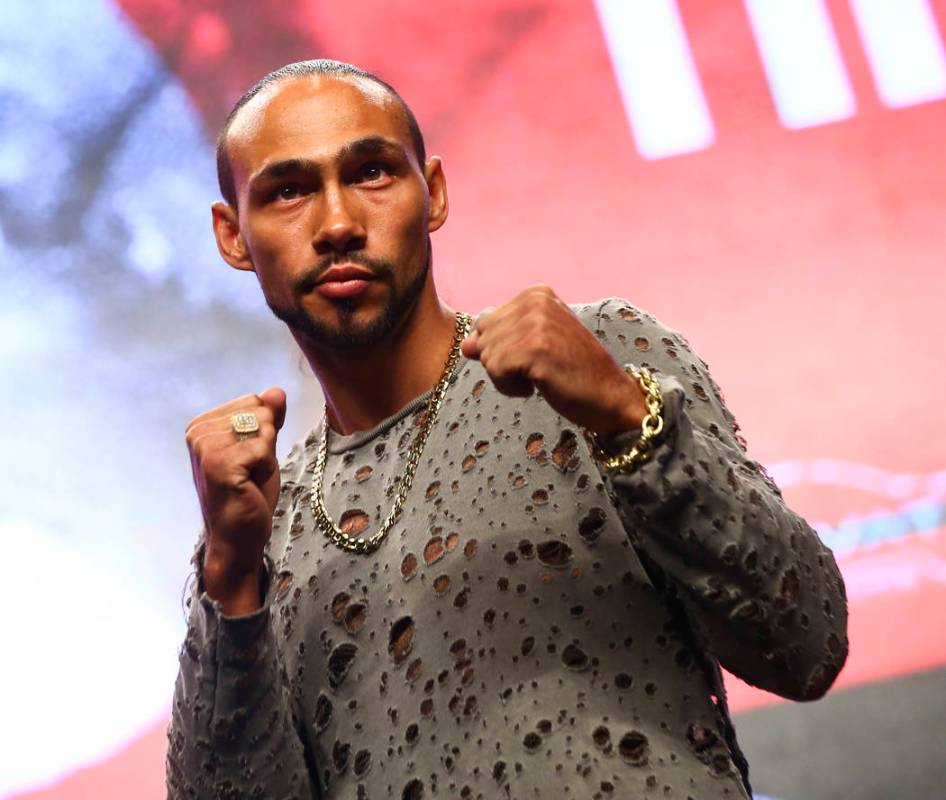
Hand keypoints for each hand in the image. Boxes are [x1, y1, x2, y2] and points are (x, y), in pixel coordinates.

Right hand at [184, 387, 286, 613]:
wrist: (238, 537)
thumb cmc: (249, 493)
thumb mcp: (262, 448)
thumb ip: (268, 418)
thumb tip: (276, 390)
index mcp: (202, 424)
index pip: (254, 401)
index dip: (263, 433)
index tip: (248, 460)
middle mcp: (197, 431)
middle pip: (260, 411)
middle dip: (266, 443)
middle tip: (249, 471)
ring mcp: (205, 447)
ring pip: (263, 428)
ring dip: (266, 457)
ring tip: (248, 478)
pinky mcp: (218, 464)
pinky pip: (263, 448)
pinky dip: (266, 468)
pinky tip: (248, 485)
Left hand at [461, 286, 646, 436]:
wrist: (610, 395)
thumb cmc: (574, 371)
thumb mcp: (534, 347)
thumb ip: (500, 339)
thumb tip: (466, 346)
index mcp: (536, 294)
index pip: (487, 323)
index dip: (503, 349)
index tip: (536, 357)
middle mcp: (535, 301)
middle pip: (484, 338)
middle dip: (501, 362)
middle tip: (536, 370)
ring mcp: (536, 323)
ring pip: (487, 356)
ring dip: (507, 377)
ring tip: (539, 378)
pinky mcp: (534, 348)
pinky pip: (495, 371)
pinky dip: (510, 387)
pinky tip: (536, 386)